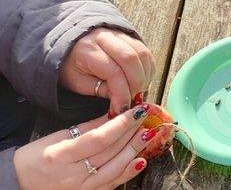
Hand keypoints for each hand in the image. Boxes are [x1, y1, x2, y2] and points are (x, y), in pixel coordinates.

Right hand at [13, 106, 168, 189]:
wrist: (21, 183)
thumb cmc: (37, 157)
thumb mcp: (57, 137)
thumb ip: (88, 128)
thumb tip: (114, 115)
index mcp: (61, 156)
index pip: (99, 139)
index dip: (121, 124)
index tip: (138, 111)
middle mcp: (72, 175)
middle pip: (110, 153)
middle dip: (132, 133)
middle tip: (147, 118)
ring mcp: (81, 188)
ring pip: (115, 169)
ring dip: (135, 150)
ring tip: (148, 134)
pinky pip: (112, 184)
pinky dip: (128, 172)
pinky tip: (141, 160)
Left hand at [59, 28, 154, 115]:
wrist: (71, 47)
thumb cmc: (73, 67)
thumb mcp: (79, 83)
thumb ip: (101, 90)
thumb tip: (123, 102)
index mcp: (88, 49)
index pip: (113, 72)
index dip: (121, 93)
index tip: (121, 109)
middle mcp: (106, 36)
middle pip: (132, 59)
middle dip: (136, 84)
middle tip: (132, 100)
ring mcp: (120, 34)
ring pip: (143, 54)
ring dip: (145, 76)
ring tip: (137, 91)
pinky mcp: (130, 36)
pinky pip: (146, 52)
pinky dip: (148, 68)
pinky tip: (142, 80)